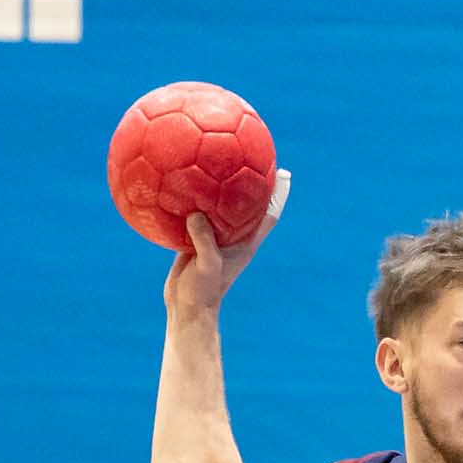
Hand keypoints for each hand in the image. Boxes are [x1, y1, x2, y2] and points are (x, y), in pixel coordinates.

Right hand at [164, 168, 289, 314]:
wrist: (186, 308)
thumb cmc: (204, 291)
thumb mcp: (208, 265)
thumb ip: (205, 240)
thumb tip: (196, 214)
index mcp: (246, 242)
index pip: (268, 214)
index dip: (278, 193)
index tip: (284, 172)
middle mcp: (234, 236)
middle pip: (246, 204)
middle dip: (250, 181)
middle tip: (249, 155)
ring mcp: (214, 237)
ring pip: (219, 207)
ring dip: (218, 188)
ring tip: (214, 162)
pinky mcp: (195, 239)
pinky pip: (194, 215)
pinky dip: (190, 202)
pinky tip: (179, 185)